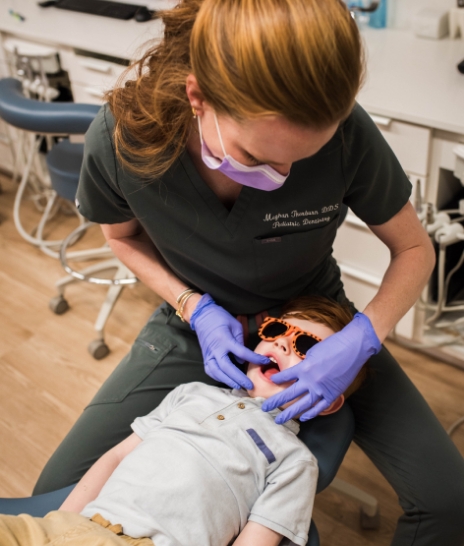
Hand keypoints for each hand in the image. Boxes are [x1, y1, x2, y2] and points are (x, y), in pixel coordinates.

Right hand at [190, 294, 269, 388]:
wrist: (202, 316)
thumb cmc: (220, 318)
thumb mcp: (234, 325)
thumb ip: (240, 341)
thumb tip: (243, 359)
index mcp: (224, 339)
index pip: (241, 353)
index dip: (254, 358)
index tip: (265, 362)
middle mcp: (215, 349)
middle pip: (227, 367)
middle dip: (239, 378)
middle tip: (250, 385)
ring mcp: (208, 354)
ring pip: (217, 372)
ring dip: (228, 381)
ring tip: (239, 386)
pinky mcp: (205, 357)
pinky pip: (210, 371)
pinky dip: (218, 377)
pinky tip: (227, 380)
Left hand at [262, 313, 380, 423]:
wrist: (353, 348)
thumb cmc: (333, 346)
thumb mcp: (313, 352)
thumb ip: (305, 365)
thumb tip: (300, 373)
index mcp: (304, 368)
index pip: (285, 377)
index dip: (276, 380)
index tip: (270, 382)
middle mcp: (311, 381)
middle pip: (289, 395)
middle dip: (275, 402)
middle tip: (264, 408)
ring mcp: (322, 390)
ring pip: (302, 406)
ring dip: (290, 413)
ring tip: (279, 420)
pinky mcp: (333, 394)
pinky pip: (319, 408)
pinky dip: (311, 414)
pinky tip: (303, 418)